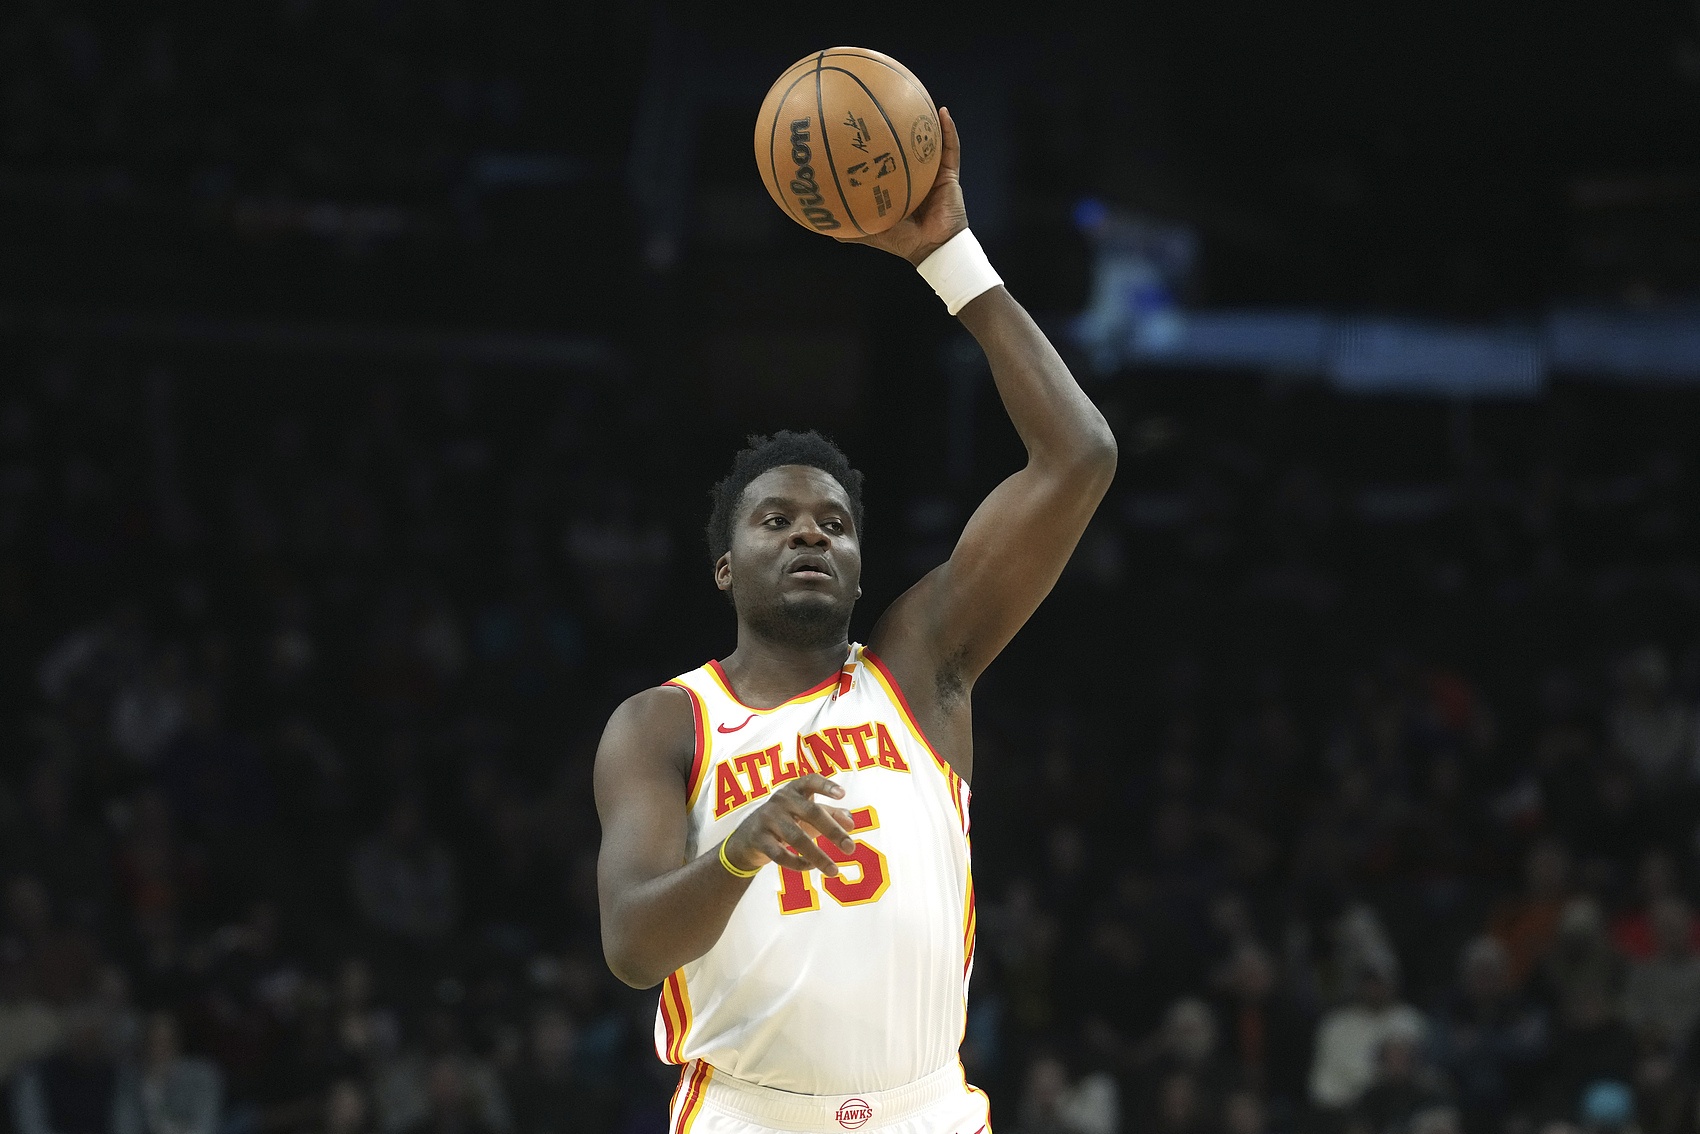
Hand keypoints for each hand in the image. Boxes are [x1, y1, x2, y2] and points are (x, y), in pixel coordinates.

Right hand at [722, 775, 855, 875]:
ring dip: (817, 856)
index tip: (842, 794)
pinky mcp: (759, 839)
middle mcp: (781, 800)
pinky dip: (797, 863)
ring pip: (796, 837)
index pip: (810, 781)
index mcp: (795, 789)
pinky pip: (780, 854)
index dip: (826, 786)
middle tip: (850, 848)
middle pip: (811, 812)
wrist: (749, 835)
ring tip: (834, 870)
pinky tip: (811, 867)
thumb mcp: (808, 813)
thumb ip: (832, 815)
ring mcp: (768, 818)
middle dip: (833, 831)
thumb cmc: (787, 819)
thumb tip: (851, 824)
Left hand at [837, 106, 966, 265]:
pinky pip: (950, 148)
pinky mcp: (949, 173)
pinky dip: (948, 130)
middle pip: (904, 144)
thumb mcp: (870, 231)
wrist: (932, 247)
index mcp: (896, 184)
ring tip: (916, 95)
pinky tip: (943, 112)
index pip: (884, 158)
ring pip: (928, 140)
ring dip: (924, 119)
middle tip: (883, 101)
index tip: (858, 124)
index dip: (874, 143)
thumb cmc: (902, 242)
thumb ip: (849, 226)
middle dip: (897, 123)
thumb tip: (820, 223)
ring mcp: (932, 172)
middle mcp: (913, 174)